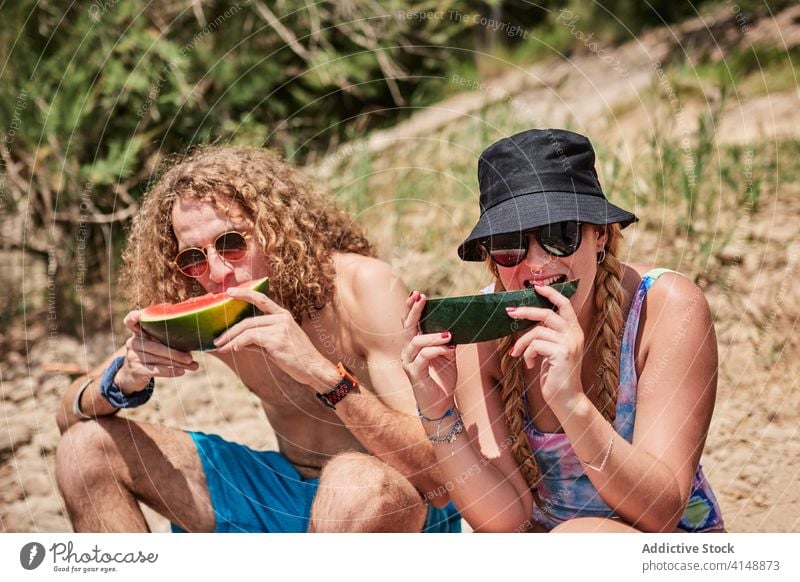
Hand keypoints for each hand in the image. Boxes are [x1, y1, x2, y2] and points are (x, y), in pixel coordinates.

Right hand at [116, 310, 198, 392]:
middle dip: (176, 353)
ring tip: (193, 366)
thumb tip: (193, 339)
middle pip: (156, 347)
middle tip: (191, 357)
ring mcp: (133, 356)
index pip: (130, 322)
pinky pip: (156, 370)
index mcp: (139, 332)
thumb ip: (167, 338)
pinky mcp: (136, 370)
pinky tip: (181, 372)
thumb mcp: (155, 343)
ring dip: (178, 363)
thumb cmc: (151, 354)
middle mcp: (134, 342)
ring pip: (159, 359)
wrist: (133, 375)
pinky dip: (170, 371)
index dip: (132, 317)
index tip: (138, 315)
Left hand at [213, 287, 333, 387]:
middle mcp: (281, 318)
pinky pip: (251, 338)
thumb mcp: (277, 346)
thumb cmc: (297, 359)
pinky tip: (234, 349)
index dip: (244, 293)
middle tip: (217, 340)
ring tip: (220, 347)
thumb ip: (259, 340)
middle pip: (248, 320)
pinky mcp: (277, 339)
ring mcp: (280, 327)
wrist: (314, 369)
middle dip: (229, 330)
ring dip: (230, 339)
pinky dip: (239, 343)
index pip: (261, 299)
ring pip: (247, 328)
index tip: (229, 292)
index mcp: (283, 316)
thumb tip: (238, 342)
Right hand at [401, 290, 456, 417]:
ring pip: (416, 342)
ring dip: (433, 336)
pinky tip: (450, 348)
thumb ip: (447, 341)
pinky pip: (424, 357)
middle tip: (421, 296)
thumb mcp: (448, 356)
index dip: (411, 308)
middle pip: (407, 327)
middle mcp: (407, 352)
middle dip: (414, 311)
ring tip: (449, 335)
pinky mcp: (414, 374)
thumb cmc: (443, 380)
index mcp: (414, 346)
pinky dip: (437, 350)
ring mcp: (409, 363)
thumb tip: (455, 324)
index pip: (409, 323)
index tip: (417, 294)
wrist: (442, 405)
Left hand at [506, 284, 583, 410]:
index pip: (565, 304)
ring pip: (537, 331)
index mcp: (574, 331)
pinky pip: (536, 345)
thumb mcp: (552, 351)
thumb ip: (546, 335)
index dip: (551, 294)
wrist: (566, 398)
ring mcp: (570, 344)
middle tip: (510, 312)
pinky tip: (528, 365)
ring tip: (517, 353)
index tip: (536, 287)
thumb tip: (527, 321)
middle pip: (547, 314)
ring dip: (522, 342)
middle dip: (526, 311)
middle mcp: (575, 335)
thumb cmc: (556, 375)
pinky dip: (527, 354)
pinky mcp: (562, 353)